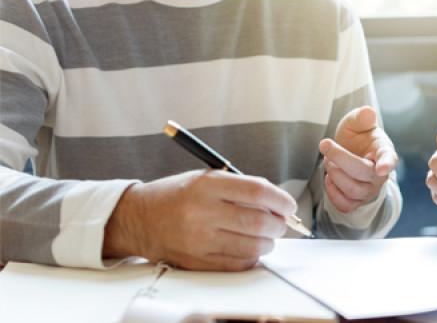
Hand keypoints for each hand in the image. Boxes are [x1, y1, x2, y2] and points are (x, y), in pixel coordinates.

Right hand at [104, 169, 297, 270]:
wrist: (139, 218)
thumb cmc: (179, 195)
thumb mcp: (207, 179)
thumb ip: (242, 188)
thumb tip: (278, 206)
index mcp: (207, 185)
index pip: (257, 191)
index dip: (280, 200)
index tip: (289, 205)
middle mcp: (202, 212)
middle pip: (258, 222)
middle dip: (278, 225)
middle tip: (280, 223)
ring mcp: (198, 239)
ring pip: (251, 246)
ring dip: (268, 243)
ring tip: (265, 237)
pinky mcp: (195, 261)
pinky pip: (237, 264)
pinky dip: (251, 257)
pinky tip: (249, 248)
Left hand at [318, 106, 396, 212]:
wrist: (350, 153)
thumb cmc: (357, 137)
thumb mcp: (356, 122)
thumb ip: (361, 117)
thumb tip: (368, 112)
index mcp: (384, 151)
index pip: (390, 159)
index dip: (387, 164)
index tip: (382, 168)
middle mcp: (380, 175)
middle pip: (362, 173)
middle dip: (339, 158)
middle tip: (325, 145)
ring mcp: (370, 190)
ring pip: (352, 190)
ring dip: (334, 174)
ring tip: (328, 161)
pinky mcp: (357, 201)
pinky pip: (345, 205)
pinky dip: (332, 192)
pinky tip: (329, 178)